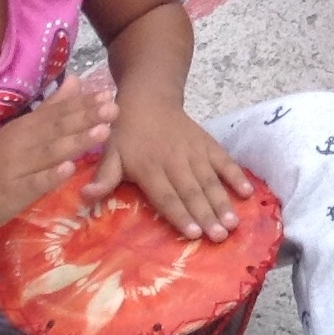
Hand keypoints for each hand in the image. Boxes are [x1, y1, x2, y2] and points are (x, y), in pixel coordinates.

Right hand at [0, 75, 115, 236]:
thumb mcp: (20, 133)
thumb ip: (50, 108)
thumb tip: (75, 79)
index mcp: (23, 127)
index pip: (56, 112)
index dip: (82, 103)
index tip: (108, 94)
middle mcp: (19, 142)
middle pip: (56, 128)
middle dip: (86, 117)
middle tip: (114, 108)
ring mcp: (15, 167)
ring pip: (48, 153)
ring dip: (76, 141)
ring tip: (102, 132)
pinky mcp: (11, 192)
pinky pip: (33, 184)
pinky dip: (50, 176)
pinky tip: (69, 169)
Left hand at [81, 95, 252, 241]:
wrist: (149, 98)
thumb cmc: (126, 132)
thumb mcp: (109, 153)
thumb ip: (103, 177)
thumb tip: (86, 198)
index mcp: (149, 167)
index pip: (166, 195)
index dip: (179, 214)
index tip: (193, 233)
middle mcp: (175, 161)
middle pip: (192, 191)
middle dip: (208, 215)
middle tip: (221, 236)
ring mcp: (194, 152)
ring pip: (210, 180)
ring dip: (223, 202)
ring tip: (234, 222)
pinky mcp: (208, 144)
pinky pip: (224, 161)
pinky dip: (237, 176)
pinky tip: (247, 192)